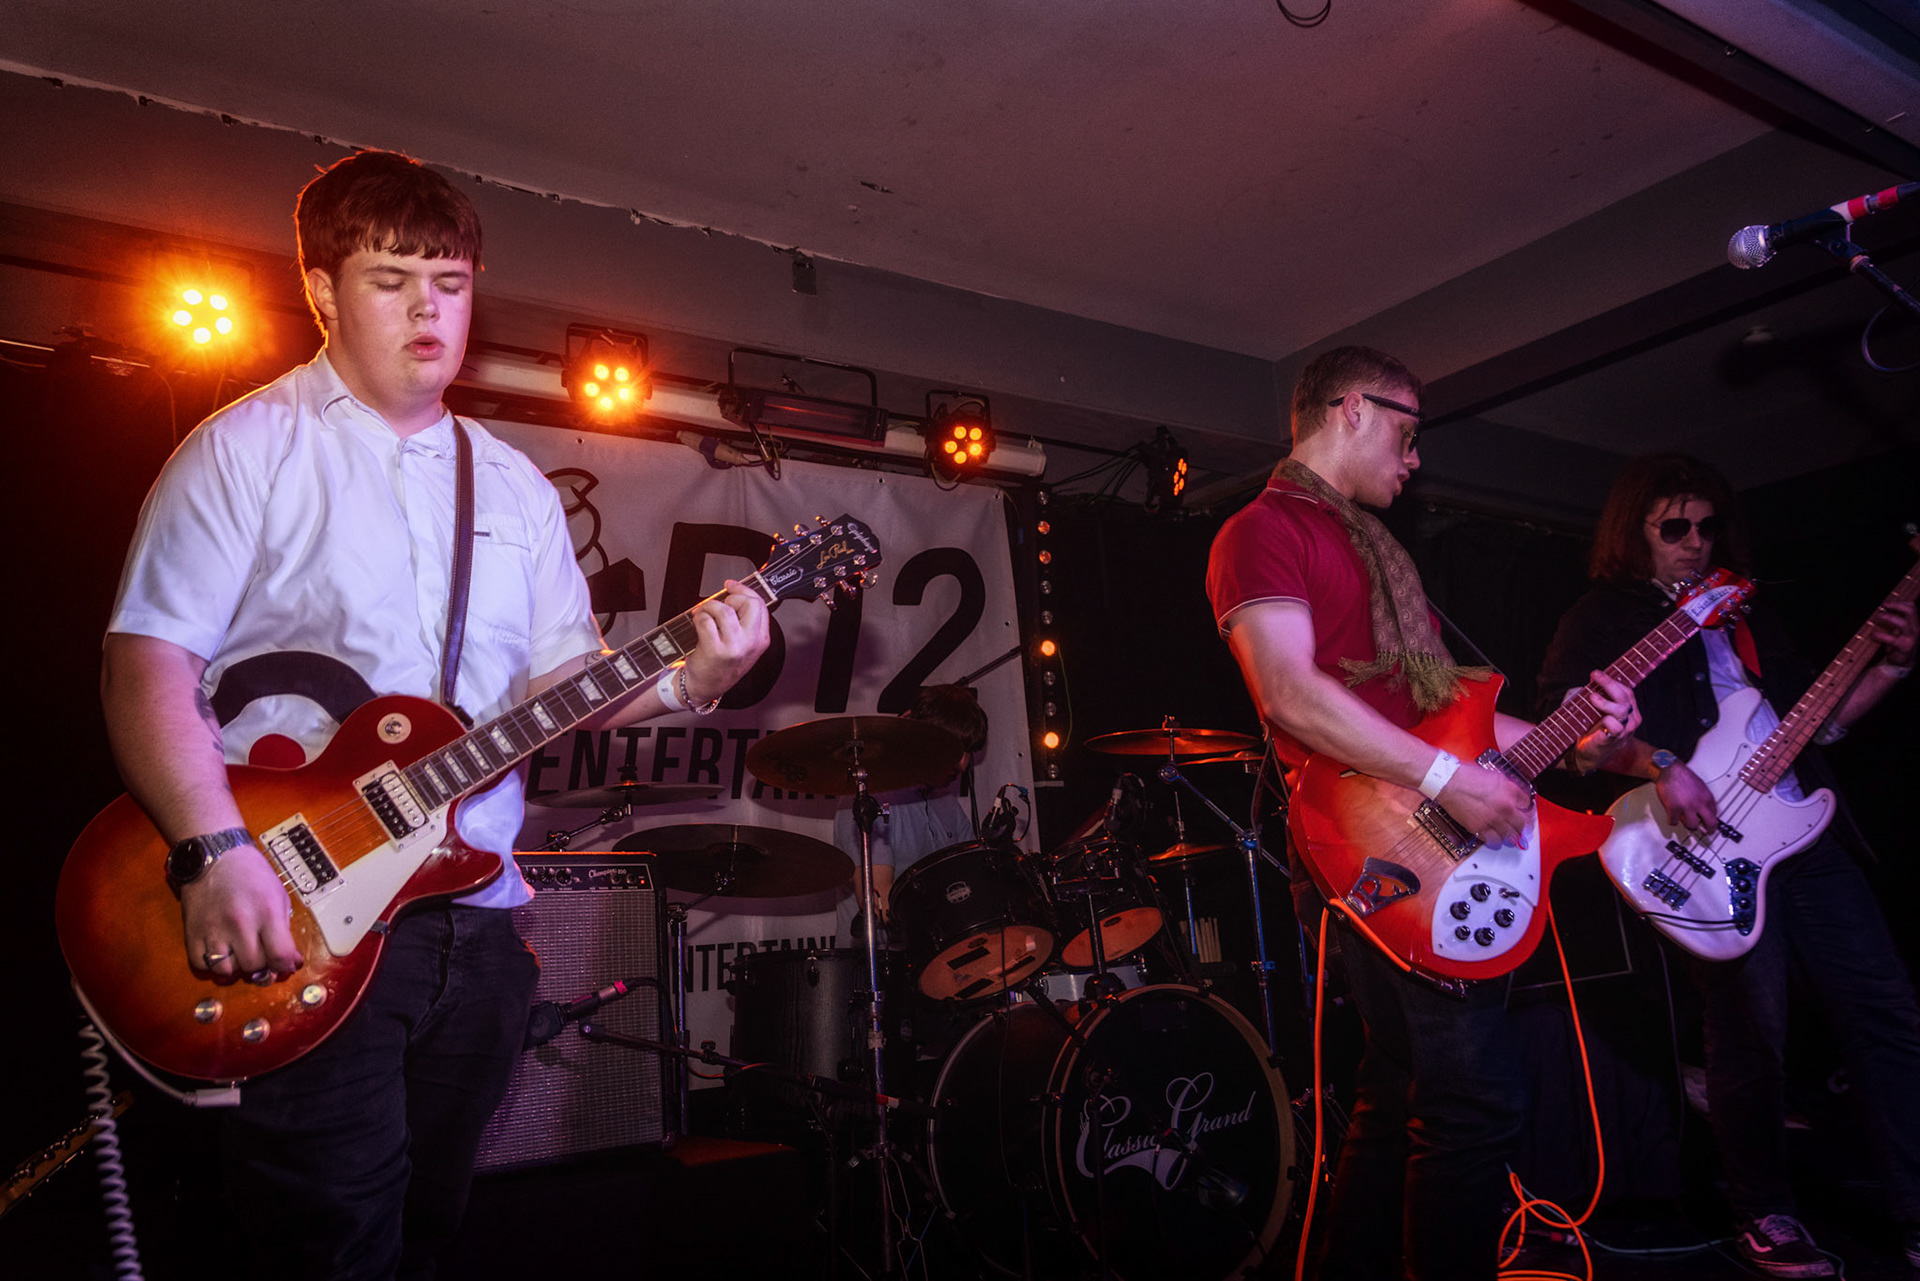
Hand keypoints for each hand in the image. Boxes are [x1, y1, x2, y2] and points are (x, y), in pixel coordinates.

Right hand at [183, 845, 300, 981]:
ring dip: (236, 968)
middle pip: (253, 967)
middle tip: (261, 954)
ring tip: (240, 953)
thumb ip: (284, 930)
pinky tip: (221, 952)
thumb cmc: (251, 875)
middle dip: (261, 966)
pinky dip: (212, 965)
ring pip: (226, 972)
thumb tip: (290, 961)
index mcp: (267, 913)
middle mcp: (240, 924)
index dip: (285, 965)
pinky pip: (201, 966)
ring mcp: (213, 930)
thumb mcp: (279, 896)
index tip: (285, 964)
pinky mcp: (192, 933)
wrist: (216, 857)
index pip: (279, 956)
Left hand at [680, 579, 771, 705]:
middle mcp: (750, 643)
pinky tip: (697, 623)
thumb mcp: (743, 645)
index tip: (732, 586)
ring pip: (724, 610)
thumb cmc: (721, 664)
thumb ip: (744, 621)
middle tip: (719, 605)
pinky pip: (706, 620)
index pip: (760, 604)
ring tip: (704, 613)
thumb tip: (734, 592)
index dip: (744, 590)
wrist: (705, 687)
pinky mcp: (715, 650)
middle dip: (731, 597)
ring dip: (710, 607)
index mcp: (761, 640)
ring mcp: (733, 647)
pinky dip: (698, 617)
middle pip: (748, 603)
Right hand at [1436, 761, 1533, 847]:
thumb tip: (1513, 795)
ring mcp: (1493, 819)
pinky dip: (1495, 840)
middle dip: (1523, 826)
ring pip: (1511, 835)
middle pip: (1523, 823)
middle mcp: (1505, 806)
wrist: (1447, 781)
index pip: (1528, 804)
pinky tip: (1494, 837)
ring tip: (1508, 834)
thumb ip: (1506, 787)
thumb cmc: (1465, 775)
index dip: (1526, 809)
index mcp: (1510, 790)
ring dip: (1510, 835)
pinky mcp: (1479, 828)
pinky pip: (1494, 841)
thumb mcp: (1493, 775)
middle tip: (1521, 827)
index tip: (1524, 811)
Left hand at [1571, 670, 1641, 772]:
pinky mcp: (1613, 740)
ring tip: (1592, 697)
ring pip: (1621, 711)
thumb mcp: (1599, 711)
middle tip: (1595, 676)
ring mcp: (1624, 731)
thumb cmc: (1594, 730)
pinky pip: (1615, 727)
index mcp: (1629, 711)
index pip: (1626, 692)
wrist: (1588, 755)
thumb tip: (1591, 682)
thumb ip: (1600, 698)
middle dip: (1609, 684)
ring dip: (1605, 702)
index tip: (1597, 674)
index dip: (1613, 681)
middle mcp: (1630, 720)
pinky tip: (1600, 719)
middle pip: (1624, 698)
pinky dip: (1607, 721)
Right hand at [1655, 760, 1717, 834]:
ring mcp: (1686, 806)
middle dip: (1709, 830)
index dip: (1712, 821)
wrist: (1669, 769)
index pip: (1715, 814)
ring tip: (1684, 820)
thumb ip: (1704, 798)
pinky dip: (1672, 821)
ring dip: (1687, 824)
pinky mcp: (1673, 808)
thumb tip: (1707, 809)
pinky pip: (1674, 822)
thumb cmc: (1683, 776)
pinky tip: (1672, 817)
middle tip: (1707, 832)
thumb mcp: (1701, 786)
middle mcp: (1699, 803)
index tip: (1711, 824)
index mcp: (1707, 797)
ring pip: (1692, 825)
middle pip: (1710, 823)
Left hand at [1867, 601, 1915, 667]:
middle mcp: (1915, 628)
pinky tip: (1873, 634)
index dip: (1899, 603)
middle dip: (1896, 606)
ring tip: (1878, 617)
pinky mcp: (1904, 647)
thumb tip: (1882, 607)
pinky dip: (1880, 635)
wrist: (1903, 661)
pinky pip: (1892, 639)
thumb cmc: (1898, 642)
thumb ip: (1895, 619)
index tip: (1885, 603)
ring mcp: (1911, 638)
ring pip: (1903, 623)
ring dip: (1889, 618)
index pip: (1912, 607)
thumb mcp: (1898, 629)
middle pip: (1911, 611)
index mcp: (1914, 623)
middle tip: (1883, 606)